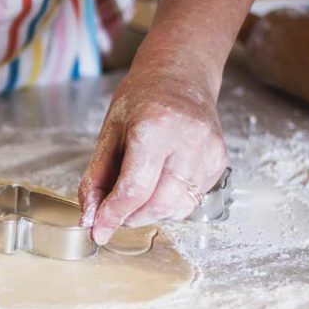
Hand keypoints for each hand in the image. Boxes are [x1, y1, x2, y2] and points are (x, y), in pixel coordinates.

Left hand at [79, 69, 227, 244]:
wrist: (181, 77)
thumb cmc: (141, 100)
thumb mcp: (109, 133)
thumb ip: (96, 178)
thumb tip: (89, 217)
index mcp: (155, 129)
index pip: (134, 189)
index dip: (112, 216)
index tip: (97, 231)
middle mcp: (188, 142)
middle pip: (158, 204)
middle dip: (130, 216)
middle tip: (114, 209)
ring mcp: (209, 153)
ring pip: (176, 208)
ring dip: (149, 212)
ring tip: (136, 192)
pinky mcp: (219, 162)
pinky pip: (191, 200)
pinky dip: (168, 203)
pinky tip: (159, 183)